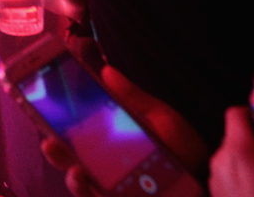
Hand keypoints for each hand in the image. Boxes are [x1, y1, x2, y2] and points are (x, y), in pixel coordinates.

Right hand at [42, 67, 210, 195]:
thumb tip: (105, 69)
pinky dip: (87, 191)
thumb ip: (133, 97)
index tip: (45, 107)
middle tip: (48, 140)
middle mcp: (111, 167)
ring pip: (82, 185)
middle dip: (57, 151)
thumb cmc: (187, 149)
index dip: (61, 122)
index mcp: (116, 142)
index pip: (82, 132)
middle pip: (74, 159)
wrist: (207, 180)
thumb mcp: (160, 118)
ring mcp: (116, 187)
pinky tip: (83, 179)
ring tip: (69, 165)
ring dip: (70, 175)